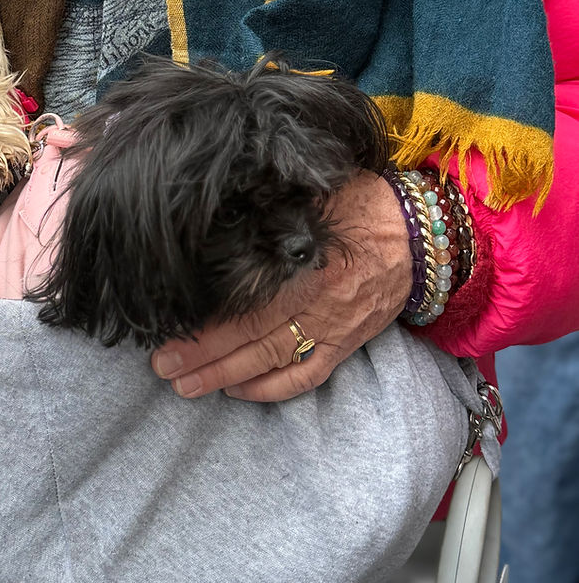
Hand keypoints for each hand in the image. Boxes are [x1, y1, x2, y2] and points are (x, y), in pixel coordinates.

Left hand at [151, 170, 411, 401]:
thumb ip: (276, 204)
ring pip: (273, 363)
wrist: (421, 233)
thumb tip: (225, 204)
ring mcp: (334, 330)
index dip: (208, 326)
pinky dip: (272, 390)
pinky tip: (238, 391)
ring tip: (186, 386)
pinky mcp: (346, 344)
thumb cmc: (363, 203)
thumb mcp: (318, 190)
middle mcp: (320, 305)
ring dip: (226, 378)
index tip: (169, 330)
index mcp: (309, 266)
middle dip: (204, 357)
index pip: (249, 307)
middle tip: (162, 367)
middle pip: (253, 340)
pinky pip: (306, 376)